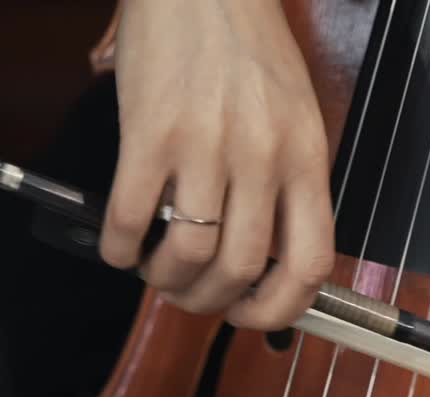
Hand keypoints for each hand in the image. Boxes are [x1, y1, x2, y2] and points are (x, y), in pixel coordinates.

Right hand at [101, 0, 335, 330]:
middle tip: (189, 295)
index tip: (253, 318)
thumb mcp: (294, 114)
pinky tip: (118, 245)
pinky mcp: (150, 133)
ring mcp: (206, 147)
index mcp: (305, 158)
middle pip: (239, 271)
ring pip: (187, 256)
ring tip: (153, 269)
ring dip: (163, 279)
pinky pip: (132, 219)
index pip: (310, 263)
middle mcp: (262, 158)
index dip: (281, 310)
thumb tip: (264, 254)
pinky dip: (120, 248)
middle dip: (207, 302)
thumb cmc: (246, 45)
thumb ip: (287, 180)